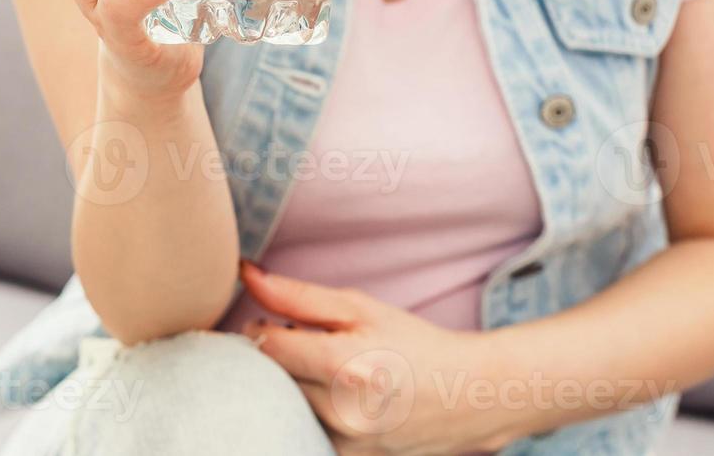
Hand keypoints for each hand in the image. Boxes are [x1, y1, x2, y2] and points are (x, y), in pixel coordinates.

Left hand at [239, 261, 524, 454]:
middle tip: (301, 343)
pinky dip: (310, 409)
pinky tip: (336, 396)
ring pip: (287, 405)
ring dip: (293, 384)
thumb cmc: (412, 343)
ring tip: (324, 369)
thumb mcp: (359, 307)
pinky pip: (307, 427)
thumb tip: (246, 274)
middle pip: (272, 379)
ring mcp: (344, 441)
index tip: (271, 321)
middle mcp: (339, 411)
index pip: (265, 346)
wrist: (468, 394)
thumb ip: (297, 295)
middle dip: (276, 358)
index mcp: (340, 365)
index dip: (259, 328)